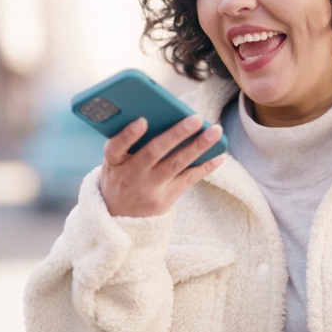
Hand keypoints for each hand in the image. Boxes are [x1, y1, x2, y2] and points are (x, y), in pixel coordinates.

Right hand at [99, 115, 224, 217]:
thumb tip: (161, 117)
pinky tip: (218, 154)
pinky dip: (204, 167)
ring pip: (176, 165)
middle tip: (197, 118)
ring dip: (198, 147)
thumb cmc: (120, 175)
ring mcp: (148, 189)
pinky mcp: (164, 200)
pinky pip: (188, 180)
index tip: (142, 121)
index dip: (128, 135)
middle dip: (176, 134)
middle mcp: (130, 175)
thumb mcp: (115, 161)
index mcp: (113, 162)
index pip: (115, 147)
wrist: (118, 215)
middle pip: (153, 153)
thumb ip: (129, 143)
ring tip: (216, 131)